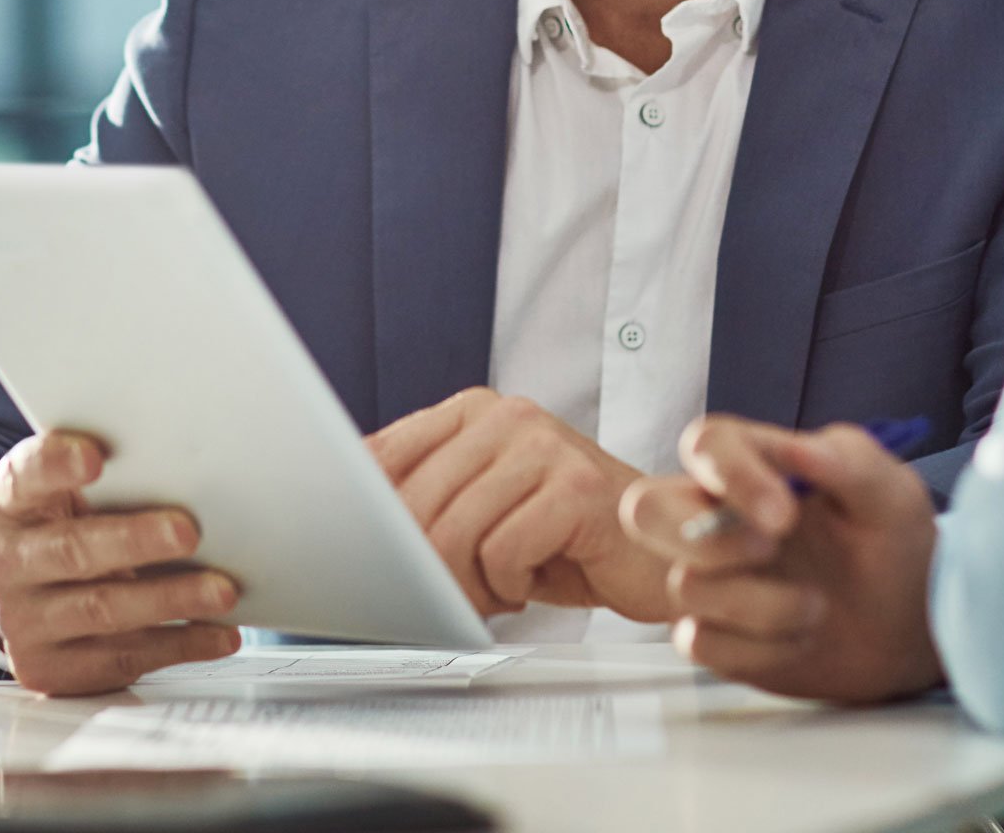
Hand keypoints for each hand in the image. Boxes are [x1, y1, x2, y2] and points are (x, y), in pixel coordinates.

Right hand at [0, 431, 241, 695]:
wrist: (34, 600)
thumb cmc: (70, 530)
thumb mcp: (72, 496)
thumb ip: (112, 478)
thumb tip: (187, 466)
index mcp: (8, 505)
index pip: (24, 477)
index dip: (55, 465)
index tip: (94, 457)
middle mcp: (6, 564)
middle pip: (72, 550)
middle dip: (135, 540)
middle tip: (187, 531)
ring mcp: (24, 622)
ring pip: (102, 610)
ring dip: (170, 599)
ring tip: (221, 590)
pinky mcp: (51, 668)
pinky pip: (122, 658)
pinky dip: (180, 644)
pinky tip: (218, 633)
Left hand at [368, 388, 668, 620]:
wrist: (659, 551)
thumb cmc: (565, 537)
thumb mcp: (483, 506)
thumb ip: (424, 497)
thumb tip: (344, 521)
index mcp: (474, 411)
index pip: (381, 456)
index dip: (364, 517)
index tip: (367, 556)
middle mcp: (508, 416)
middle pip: (412, 503)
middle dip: (421, 566)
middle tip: (450, 593)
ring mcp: (546, 447)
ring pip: (453, 531)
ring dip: (468, 583)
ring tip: (497, 589)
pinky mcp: (577, 488)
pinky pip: (502, 552)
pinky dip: (510, 584)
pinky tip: (534, 582)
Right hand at [621, 416, 943, 702]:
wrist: (912, 629)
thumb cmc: (896, 547)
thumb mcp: (892, 494)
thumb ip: (849, 460)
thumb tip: (800, 447)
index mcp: (755, 466)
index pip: (707, 443)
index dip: (731, 475)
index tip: (784, 515)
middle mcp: (715, 516)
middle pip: (645, 510)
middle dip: (703, 540)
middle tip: (771, 552)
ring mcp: (709, 576)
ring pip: (683, 585)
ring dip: (762, 604)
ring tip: (817, 606)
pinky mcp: (713, 632)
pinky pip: (697, 641)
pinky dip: (757, 648)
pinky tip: (798, 640)